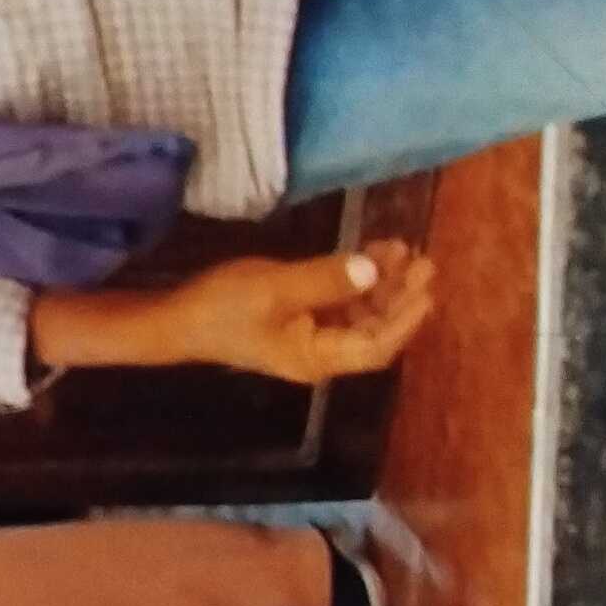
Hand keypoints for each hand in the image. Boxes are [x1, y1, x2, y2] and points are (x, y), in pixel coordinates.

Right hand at [159, 239, 440, 385]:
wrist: (178, 319)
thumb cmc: (224, 307)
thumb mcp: (276, 288)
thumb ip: (326, 279)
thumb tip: (373, 269)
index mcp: (318, 357)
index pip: (377, 346)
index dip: (405, 319)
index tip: (426, 287)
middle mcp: (321, 353)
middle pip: (374, 330)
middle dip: (400, 297)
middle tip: (424, 260)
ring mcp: (310, 337)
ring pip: (361, 315)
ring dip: (382, 285)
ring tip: (400, 249)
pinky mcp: (299, 319)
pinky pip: (341, 304)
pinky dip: (358, 282)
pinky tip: (370, 254)